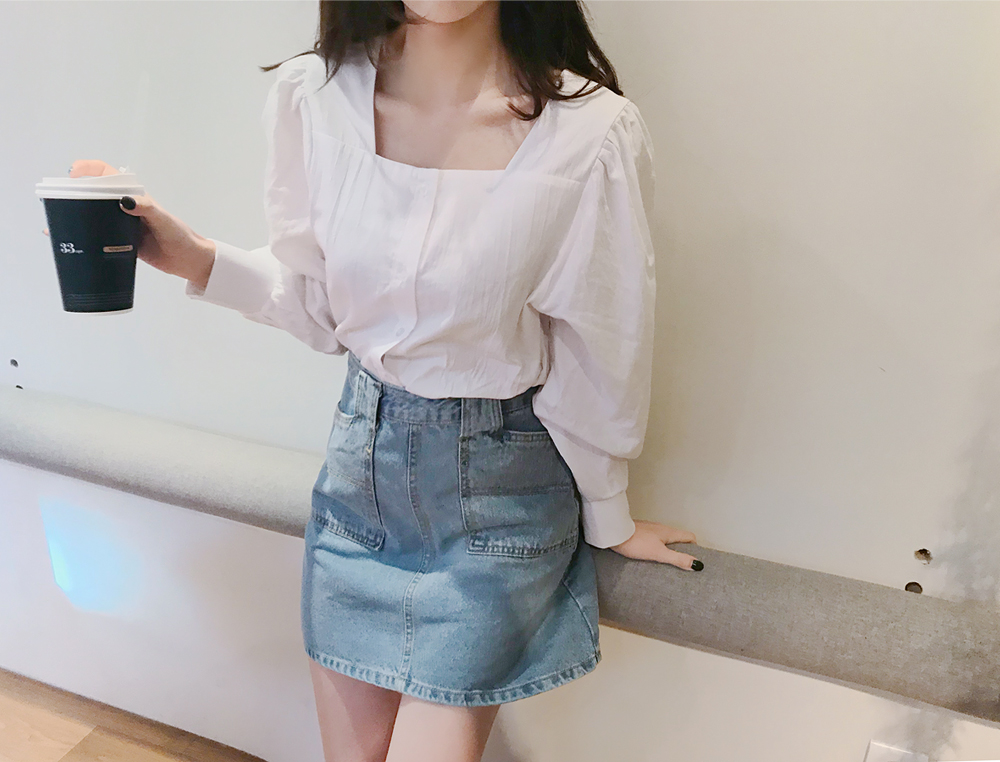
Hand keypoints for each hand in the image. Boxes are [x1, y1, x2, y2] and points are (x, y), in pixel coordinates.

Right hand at [43, 160, 215, 284]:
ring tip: (55, 220)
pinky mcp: (121, 244)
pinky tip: (69, 243)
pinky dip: (83, 238)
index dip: (89, 170)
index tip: (72, 173)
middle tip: (56, 200)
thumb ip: (146, 209)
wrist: (189, 261)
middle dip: (75, 194)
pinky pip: (98, 238)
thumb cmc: (180, 236)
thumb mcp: (163, 220)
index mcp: (135, 197)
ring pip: (94, 216)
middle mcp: (126, 209)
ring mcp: (122, 226)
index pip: (108, 176)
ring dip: (75, 216)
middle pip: (95, 195)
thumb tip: (124, 200)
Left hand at [608, 519, 702, 570]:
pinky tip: (650, 557)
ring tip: (667, 564)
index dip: (695, 547)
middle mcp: (661, 528)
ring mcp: (650, 530)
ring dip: (669, 549)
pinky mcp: (640, 533)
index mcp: (669, 532)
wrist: (614, 533)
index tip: (694, 559)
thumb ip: (677, 559)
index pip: (689, 536)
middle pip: (678, 538)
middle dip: (682, 550)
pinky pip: (654, 540)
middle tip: (682, 565)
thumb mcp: (659, 553)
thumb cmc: (636, 542)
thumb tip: (697, 564)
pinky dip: (657, 548)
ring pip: (665, 539)